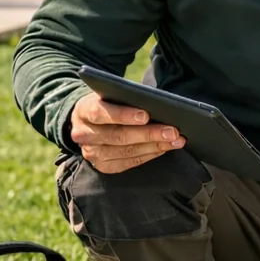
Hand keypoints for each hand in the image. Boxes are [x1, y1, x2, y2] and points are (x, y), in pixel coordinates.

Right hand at [70, 92, 184, 173]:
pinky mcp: (102, 166)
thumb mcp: (112, 95)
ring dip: (155, 146)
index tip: (145, 115)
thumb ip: (128, 98)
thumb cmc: (110, 103)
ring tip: (176, 140)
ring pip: (126, 151)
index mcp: (83, 111)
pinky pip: (129, 162)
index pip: (100, 113)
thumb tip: (159, 105)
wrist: (91, 121)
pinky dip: (150, 154)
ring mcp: (92, 153)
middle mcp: (83, 134)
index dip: (123, 115)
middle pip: (118, 136)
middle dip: (149, 134)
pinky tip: (165, 148)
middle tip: (173, 131)